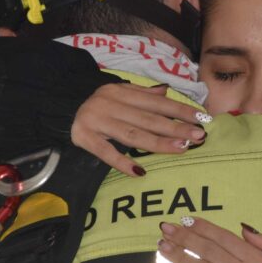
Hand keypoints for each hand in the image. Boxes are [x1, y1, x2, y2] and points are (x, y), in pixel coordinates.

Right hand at [71, 83, 208, 176]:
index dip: (180, 110)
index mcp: (122, 91)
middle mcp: (110, 104)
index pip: (156, 102)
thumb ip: (143, 93)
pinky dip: (122, 162)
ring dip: (158, 143)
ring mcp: (97, 121)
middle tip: (198, 136)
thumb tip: (167, 91)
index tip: (201, 118)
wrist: (60, 107)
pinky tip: (139, 171)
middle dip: (175, 128)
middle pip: (148, 119)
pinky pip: (106, 152)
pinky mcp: (84, 138)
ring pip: (132, 135)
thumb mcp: (119, 91)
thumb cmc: (98, 102)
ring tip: (181, 148)